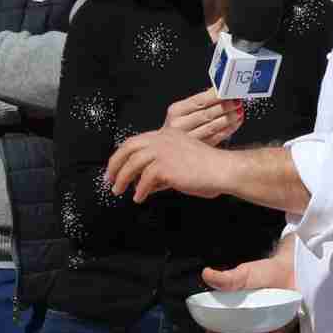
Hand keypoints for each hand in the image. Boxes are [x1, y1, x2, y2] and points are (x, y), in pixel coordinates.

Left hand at [105, 127, 237, 202]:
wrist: (223, 170)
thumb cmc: (208, 170)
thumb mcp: (180, 166)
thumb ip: (160, 173)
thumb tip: (142, 185)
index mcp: (166, 135)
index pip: (135, 141)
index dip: (121, 154)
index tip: (114, 167)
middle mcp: (162, 140)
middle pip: (128, 148)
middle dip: (115, 164)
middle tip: (109, 179)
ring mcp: (163, 152)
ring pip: (133, 163)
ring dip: (122, 179)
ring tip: (118, 191)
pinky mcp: (166, 166)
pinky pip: (145, 179)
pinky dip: (139, 190)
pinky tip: (139, 197)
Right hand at [161, 88, 243, 147]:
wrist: (166, 148)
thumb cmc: (177, 124)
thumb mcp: (181, 110)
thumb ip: (198, 102)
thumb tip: (220, 91)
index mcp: (175, 111)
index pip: (198, 101)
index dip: (215, 96)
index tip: (227, 91)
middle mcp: (179, 125)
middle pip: (206, 114)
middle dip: (225, 106)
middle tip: (237, 101)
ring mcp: (188, 139)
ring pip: (212, 126)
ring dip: (228, 118)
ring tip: (239, 111)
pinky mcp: (197, 149)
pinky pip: (215, 138)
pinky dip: (227, 130)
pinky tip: (235, 123)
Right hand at [202, 238, 298, 332]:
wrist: (293, 268)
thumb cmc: (265, 271)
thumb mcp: (243, 274)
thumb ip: (226, 278)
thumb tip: (206, 274)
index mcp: (235, 305)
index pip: (220, 321)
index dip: (214, 329)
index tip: (213, 332)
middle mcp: (249, 316)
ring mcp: (264, 321)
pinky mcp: (281, 324)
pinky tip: (274, 331)